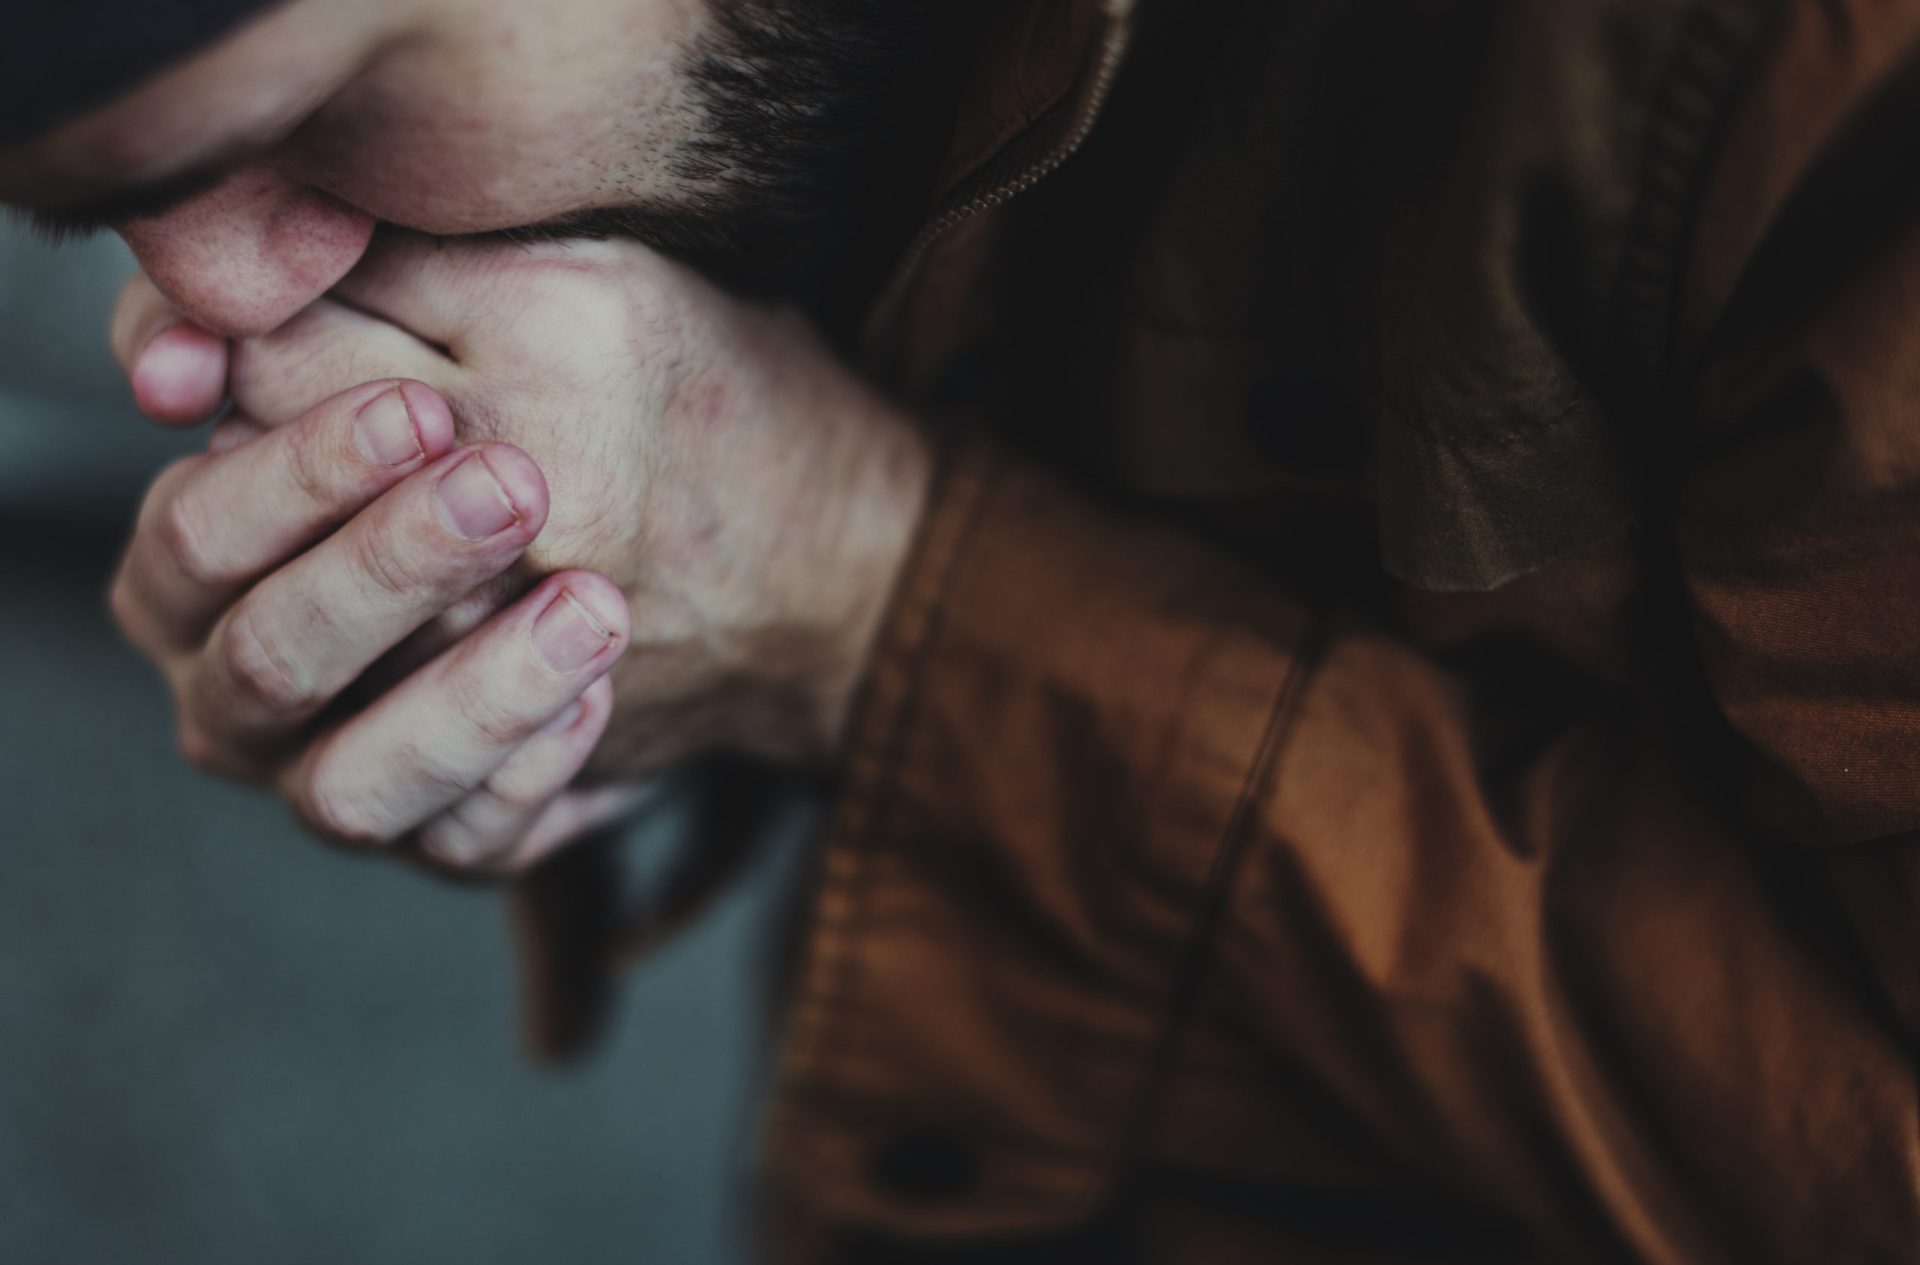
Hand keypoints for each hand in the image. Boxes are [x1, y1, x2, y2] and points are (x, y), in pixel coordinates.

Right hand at [107, 366, 639, 870]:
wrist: (623, 542)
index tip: (421, 412)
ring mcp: (328, 781)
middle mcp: (236, 695)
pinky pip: (462, 842)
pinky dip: (530, 771)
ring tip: (591, 607)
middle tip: (514, 488)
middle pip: (273, 656)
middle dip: (392, 570)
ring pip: (355, 785)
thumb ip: (279, 331)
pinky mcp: (436, 841)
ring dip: (475, 695)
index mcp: (190, 575)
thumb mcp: (389, 348)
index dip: (301, 475)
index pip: (197, 536)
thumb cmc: (463, 433)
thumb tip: (173, 365)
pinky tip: (599, 693)